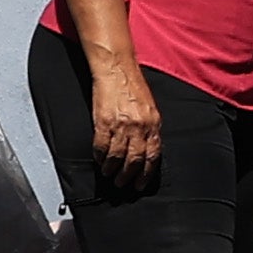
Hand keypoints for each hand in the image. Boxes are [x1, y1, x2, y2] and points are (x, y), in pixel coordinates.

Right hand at [83, 61, 161, 183]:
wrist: (117, 69)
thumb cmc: (132, 87)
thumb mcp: (149, 108)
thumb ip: (149, 128)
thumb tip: (147, 149)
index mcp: (153, 123)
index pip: (153, 155)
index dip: (146, 173)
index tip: (141, 183)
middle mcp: (139, 126)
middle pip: (135, 159)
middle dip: (128, 175)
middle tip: (122, 183)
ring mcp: (121, 125)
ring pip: (117, 156)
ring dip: (112, 168)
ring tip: (109, 174)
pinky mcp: (104, 122)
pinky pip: (101, 146)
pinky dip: (99, 156)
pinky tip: (99, 160)